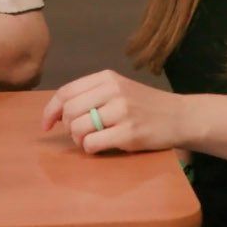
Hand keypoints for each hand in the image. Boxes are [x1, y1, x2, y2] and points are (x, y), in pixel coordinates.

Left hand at [41, 70, 188, 153]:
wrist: (180, 116)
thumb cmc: (145, 105)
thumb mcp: (119, 89)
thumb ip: (92, 94)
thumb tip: (57, 112)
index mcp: (107, 77)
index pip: (66, 92)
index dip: (51, 111)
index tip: (46, 125)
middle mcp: (113, 90)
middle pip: (69, 111)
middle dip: (68, 127)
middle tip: (79, 134)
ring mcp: (122, 111)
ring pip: (78, 128)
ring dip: (79, 140)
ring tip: (92, 140)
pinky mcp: (129, 133)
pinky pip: (93, 144)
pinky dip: (90, 149)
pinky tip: (101, 146)